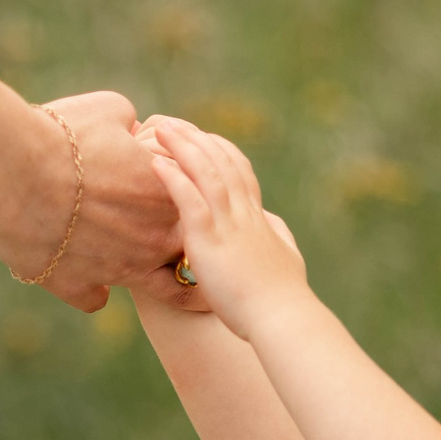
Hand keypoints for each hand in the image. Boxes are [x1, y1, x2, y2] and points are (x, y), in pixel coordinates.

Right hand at [0, 91, 183, 312]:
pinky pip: (94, 299)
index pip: (196, 205)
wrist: (10, 169)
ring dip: (139, 267)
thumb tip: (129, 129)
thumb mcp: (107, 111)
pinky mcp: (74, 285)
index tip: (165, 189)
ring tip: (120, 253)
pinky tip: (80, 273)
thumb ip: (131, 125)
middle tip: (151, 223)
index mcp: (167, 195)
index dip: (181, 195)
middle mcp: (151, 239)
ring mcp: (117, 269)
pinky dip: (88, 287)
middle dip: (172, 238)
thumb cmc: (60, 134)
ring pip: (153, 286)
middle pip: (183, 251)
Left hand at [138, 116, 310, 339]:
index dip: (219, 150)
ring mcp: (228, 224)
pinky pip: (190, 201)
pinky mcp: (211, 241)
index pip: (239, 171)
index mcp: (257, 218)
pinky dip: (173, 179)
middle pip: (220, 162)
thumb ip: (276, 235)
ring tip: (161, 128)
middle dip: (195, 139)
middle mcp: (244, 214)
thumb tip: (271, 223)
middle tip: (172, 122)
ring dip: (183, 147)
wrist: (282, 317)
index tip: (200, 137)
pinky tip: (155, 163)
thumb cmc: (283, 296)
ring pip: (205, 173)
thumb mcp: (285, 257)